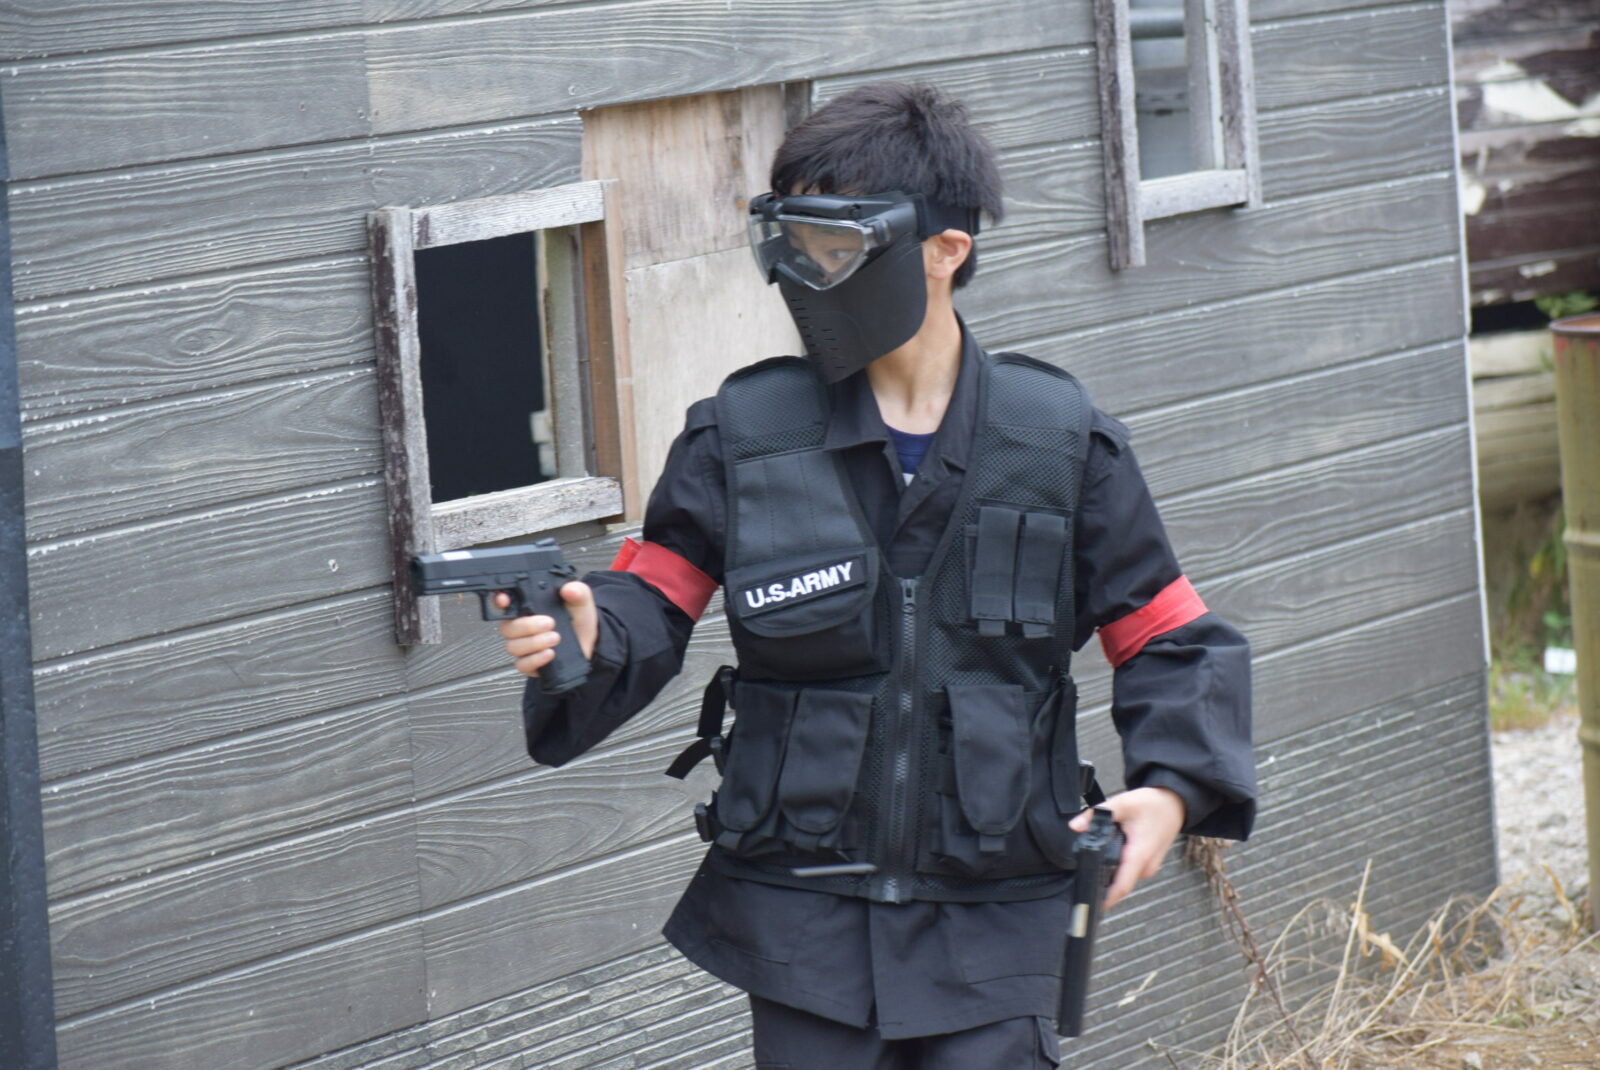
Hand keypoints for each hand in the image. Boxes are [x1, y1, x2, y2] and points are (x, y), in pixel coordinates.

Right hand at [493, 581, 597, 676]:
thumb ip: (577, 591)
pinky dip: (535, 659)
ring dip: (534, 643)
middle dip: (527, 626)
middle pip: (507, 627)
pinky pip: (522, 664)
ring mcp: (524, 646)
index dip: (498, 600)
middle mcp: (521, 626)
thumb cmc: (579, 619)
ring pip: (513, 646)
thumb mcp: (581, 600)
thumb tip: (570, 590)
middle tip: (548, 623)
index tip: (504, 600)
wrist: (590, 642)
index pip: (504, 602)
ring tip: (555, 638)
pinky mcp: (530, 663)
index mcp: (527, 607)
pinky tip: (549, 653)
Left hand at [1069, 786, 1184, 911]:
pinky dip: (1117, 868)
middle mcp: (1146, 867)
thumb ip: (1096, 814)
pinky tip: (1108, 857)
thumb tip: (1075, 826)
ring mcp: (1148, 868)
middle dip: (1100, 882)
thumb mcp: (1123, 803)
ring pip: (1123, 878)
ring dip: (1109, 873)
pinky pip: (1129, 872)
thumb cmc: (1153, 804)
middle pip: (1118, 884)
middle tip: (1080, 878)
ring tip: (1093, 862)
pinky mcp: (1147, 865)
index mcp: (1140, 855)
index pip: (1121, 887)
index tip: (1089, 906)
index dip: (1105, 899)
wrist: (1175, 804)